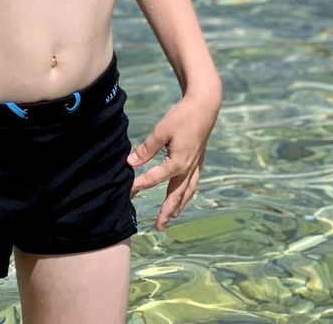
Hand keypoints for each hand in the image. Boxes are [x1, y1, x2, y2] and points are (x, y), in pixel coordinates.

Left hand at [127, 87, 220, 229]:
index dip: (140, 185)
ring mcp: (196, 164)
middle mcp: (188, 168)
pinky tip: (184, 193)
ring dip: (179, 205)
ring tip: (172, 217)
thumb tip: (131, 162)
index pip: (155, 178)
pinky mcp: (199, 158)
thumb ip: (146, 148)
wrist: (205, 105)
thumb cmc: (182, 116)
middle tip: (158, 227)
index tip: (128, 191)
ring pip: (187, 191)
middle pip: (176, 194)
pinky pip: (193, 182)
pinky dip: (188, 192)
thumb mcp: (161, 130)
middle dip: (166, 211)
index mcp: (178, 163)